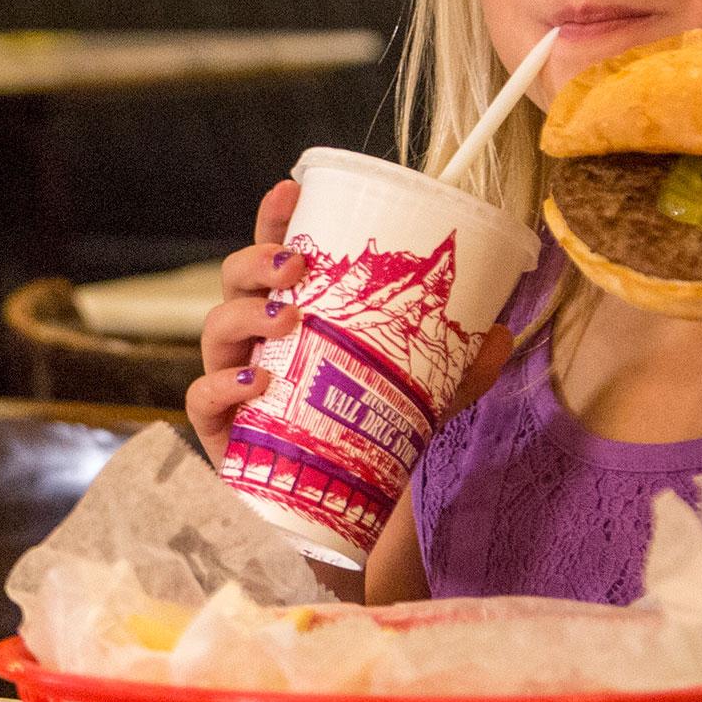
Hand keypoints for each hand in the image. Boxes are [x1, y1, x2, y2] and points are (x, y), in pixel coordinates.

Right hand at [187, 178, 513, 464]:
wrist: (330, 510)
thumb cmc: (359, 435)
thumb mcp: (419, 397)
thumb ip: (457, 368)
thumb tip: (500, 332)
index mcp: (295, 315)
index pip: (276, 256)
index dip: (276, 220)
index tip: (291, 191)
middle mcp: (255, 340)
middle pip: (236, 280)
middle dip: (257, 260)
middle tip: (297, 265)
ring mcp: (230, 379)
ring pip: (215, 327)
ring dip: (246, 313)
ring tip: (286, 318)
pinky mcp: (218, 428)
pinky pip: (201, 397)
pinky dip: (221, 384)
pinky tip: (256, 382)